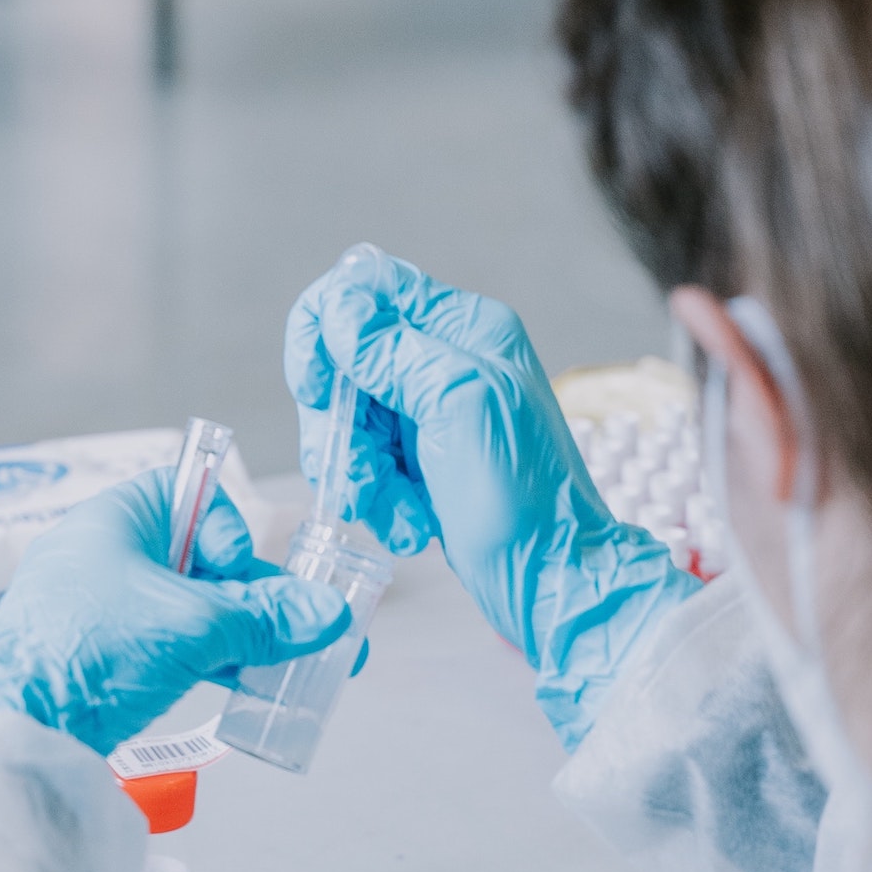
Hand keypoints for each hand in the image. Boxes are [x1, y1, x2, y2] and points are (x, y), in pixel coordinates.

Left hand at [0, 471, 351, 756]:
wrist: (15, 727)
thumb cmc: (90, 648)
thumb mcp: (193, 626)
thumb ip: (265, 619)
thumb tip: (327, 615)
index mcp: (115, 520)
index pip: (189, 493)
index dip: (228, 525)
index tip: (240, 566)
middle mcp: (106, 557)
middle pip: (202, 561)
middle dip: (259, 596)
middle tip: (311, 626)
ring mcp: (101, 612)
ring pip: (191, 612)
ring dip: (246, 636)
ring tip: (305, 664)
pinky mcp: (102, 662)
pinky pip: (171, 650)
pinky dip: (213, 663)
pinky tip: (255, 688)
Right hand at [285, 245, 695, 746]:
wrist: (552, 582)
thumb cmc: (524, 501)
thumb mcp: (458, 406)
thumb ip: (395, 351)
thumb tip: (339, 308)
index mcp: (464, 328)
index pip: (365, 288)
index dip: (325, 333)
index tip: (319, 389)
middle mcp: (447, 360)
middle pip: (344, 362)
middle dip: (340, 425)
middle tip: (358, 474)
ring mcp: (434, 411)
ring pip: (349, 418)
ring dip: (359, 472)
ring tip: (393, 512)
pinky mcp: (424, 460)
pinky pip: (367, 461)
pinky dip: (377, 497)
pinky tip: (409, 524)